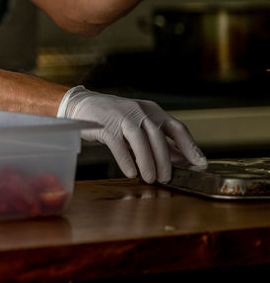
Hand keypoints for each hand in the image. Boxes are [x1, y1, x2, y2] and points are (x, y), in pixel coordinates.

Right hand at [58, 86, 205, 183]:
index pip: (177, 128)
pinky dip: (126, 161)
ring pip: (140, 141)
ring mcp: (122, 117)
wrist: (81, 104)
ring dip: (148, 162)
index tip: (201, 164)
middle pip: (158, 137)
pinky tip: (130, 172)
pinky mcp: (105, 126)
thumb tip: (182, 160)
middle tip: (167, 178)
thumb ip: (159, 141)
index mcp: (152, 111)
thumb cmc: (114, 118)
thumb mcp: (139, 125)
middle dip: (165, 161)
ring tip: (150, 178)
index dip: (190, 147)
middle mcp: (139, 111)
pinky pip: (118, 146)